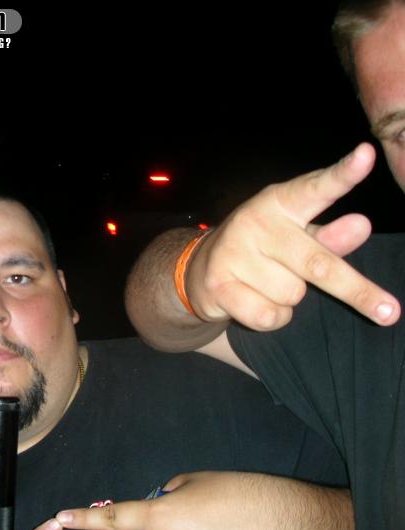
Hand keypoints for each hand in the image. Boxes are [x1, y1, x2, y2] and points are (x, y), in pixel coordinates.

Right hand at [186, 142, 399, 329]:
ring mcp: (233, 253)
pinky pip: (270, 316)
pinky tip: (256, 302)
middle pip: (317, 263)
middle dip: (356, 291)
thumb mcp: (298, 237)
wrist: (200, 271)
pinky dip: (273, 317)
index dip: (342, 175)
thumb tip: (361, 225)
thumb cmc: (264, 250)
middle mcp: (256, 222)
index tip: (366, 156)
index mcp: (280, 202)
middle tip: (389, 312)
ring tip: (268, 284)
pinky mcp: (219, 284)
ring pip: (293, 295)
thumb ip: (331, 236)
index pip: (315, 188)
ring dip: (290, 299)